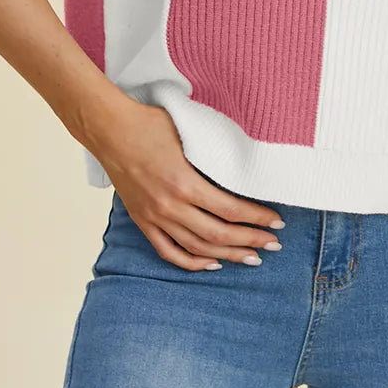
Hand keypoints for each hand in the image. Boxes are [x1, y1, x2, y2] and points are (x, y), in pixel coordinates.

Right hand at [96, 101, 286, 271]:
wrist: (110, 129)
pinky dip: (191, 263)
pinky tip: (211, 264)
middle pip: (219, 235)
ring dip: (228, 255)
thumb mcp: (189, 134)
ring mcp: (155, 217)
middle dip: (250, 241)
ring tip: (251, 258)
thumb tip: (244, 164)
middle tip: (273, 245)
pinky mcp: (143, 221)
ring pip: (198, 248)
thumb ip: (213, 154)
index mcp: (185, 183)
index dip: (257, 219)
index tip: (277, 222)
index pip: (231, 210)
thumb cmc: (150, 124)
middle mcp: (171, 206)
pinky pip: (169, 251)